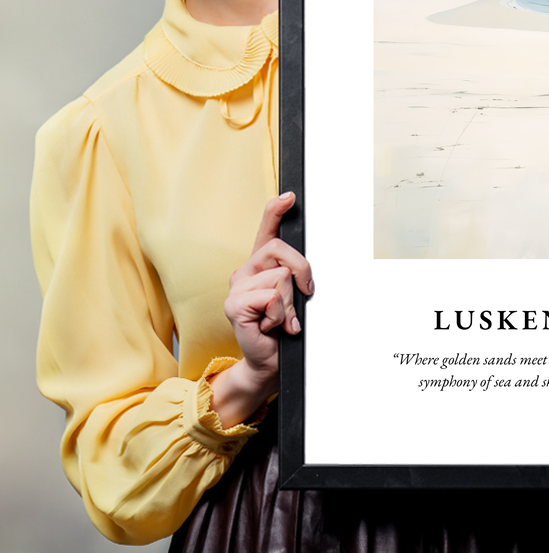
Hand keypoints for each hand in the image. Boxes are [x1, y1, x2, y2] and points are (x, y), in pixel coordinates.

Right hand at [209, 192, 313, 426]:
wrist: (269, 361)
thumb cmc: (282, 329)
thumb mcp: (294, 297)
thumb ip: (295, 277)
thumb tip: (305, 269)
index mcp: (260, 265)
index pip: (266, 230)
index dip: (276, 210)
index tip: (290, 196)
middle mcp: (245, 271)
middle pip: (281, 250)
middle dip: (302, 272)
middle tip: (303, 295)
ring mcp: (237, 288)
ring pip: (281, 277)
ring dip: (290, 303)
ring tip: (281, 319)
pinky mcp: (234, 305)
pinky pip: (271, 297)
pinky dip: (280, 315)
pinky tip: (271, 326)